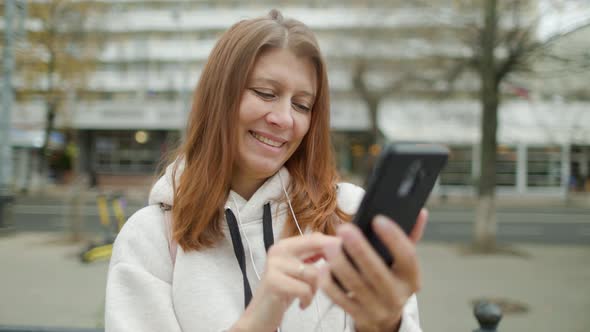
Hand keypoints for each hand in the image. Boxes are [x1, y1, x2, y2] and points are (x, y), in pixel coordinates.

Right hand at [232, 233, 338, 331]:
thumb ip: (313, 256)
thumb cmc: (282, 292)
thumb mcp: (298, 270)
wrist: (260, 315)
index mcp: (285, 245)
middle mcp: (278, 250)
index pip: (315, 237)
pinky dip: (307, 299)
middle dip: (332, 258)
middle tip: (337, 274)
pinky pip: (305, 289)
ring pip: (314, 272)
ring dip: (315, 289)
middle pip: (317, 245)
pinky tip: (301, 304)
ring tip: (306, 295)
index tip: (348, 253)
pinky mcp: (274, 282)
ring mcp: (275, 265)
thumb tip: (337, 245)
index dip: (334, 244)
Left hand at [318, 209, 427, 331]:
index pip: (407, 256)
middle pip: (377, 272)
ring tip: (329, 245)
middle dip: (359, 249)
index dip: (394, 237)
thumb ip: (410, 237)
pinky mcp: (359, 316)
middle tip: (345, 229)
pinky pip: (340, 298)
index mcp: (412, 279)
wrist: (385, 317)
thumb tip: (419, 213)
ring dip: (340, 263)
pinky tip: (324, 267)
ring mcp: (377, 308)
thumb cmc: (392, 280)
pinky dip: (329, 282)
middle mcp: (397, 295)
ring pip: (355, 285)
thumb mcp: (404, 263)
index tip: (378, 219)